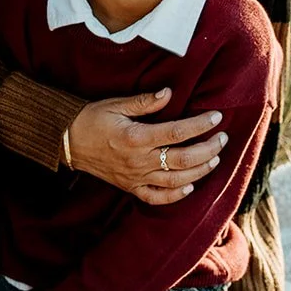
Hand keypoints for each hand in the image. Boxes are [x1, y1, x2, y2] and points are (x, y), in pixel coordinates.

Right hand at [67, 89, 226, 203]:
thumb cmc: (91, 118)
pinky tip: (190, 187)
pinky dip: (175, 196)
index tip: (216, 117)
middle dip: (208, 149)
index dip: (199, 125)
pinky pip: (156, 197)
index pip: (176, 132)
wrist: (67, 141)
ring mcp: (135, 177)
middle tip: (223, 139)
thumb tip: (168, 93)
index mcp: (135, 137)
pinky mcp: (130, 187)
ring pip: (175, 181)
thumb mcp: (115, 104)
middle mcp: (138, 160)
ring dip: (199, 171)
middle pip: (183, 159)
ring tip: (214, 159)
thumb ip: (144, 101)